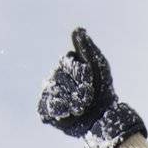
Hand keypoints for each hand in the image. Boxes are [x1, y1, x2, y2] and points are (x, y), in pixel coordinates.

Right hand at [37, 27, 146, 147]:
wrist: (104, 117)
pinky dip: (55, 110)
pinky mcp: (49, 112)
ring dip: (70, 101)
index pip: (67, 62)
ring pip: (52, 91)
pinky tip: (67, 112)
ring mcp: (52, 95)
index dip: (81, 73)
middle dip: (77, 89)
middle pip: (59, 77)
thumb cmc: (104, 91)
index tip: (91, 82)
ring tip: (81, 108)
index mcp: (66, 67)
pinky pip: (43, 107)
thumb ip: (88, 49)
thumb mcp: (99, 66)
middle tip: (88, 99)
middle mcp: (56, 79)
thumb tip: (78, 30)